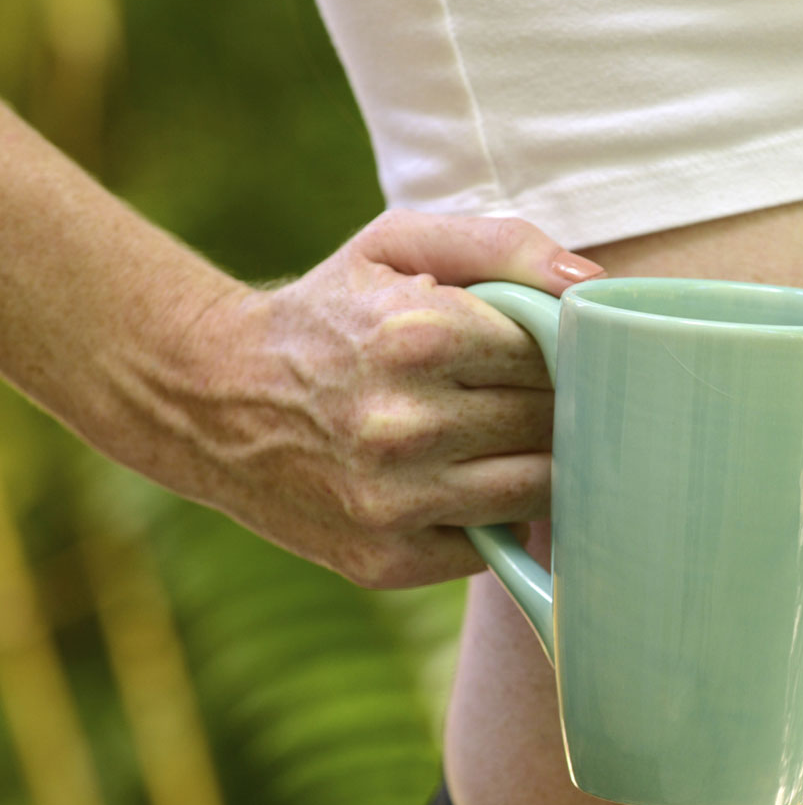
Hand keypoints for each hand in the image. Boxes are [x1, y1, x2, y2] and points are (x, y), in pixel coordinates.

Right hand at [192, 208, 605, 588]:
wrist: (209, 398)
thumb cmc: (328, 313)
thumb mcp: (396, 247)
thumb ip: (501, 246)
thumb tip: (591, 282)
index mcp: (417, 335)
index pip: (553, 354)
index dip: (562, 351)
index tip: (550, 350)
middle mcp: (406, 424)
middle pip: (551, 423)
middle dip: (557, 407)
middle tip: (536, 395)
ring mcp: (394, 501)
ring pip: (538, 492)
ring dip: (544, 467)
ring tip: (517, 440)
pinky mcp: (386, 558)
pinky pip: (493, 543)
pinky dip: (498, 518)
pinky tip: (472, 484)